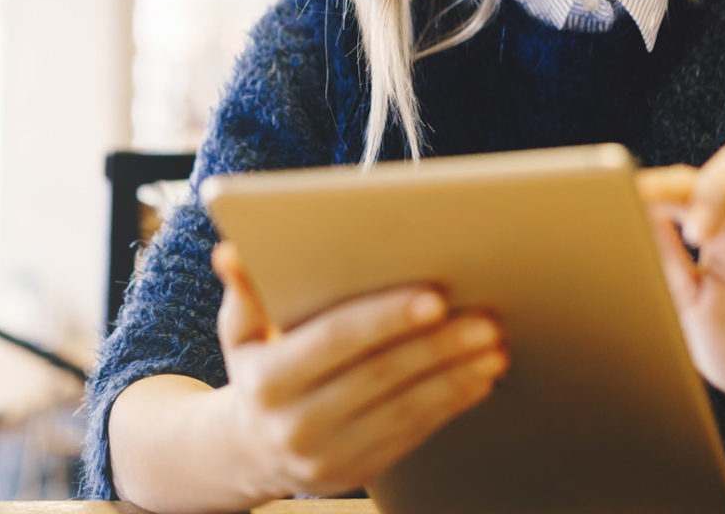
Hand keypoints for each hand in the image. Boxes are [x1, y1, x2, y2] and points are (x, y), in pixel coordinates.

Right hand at [209, 242, 507, 500]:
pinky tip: (480, 377)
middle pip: (381, 375)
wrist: (249, 451)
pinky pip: (416, 434)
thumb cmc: (256, 371)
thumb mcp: (239, 331)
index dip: (386, 318)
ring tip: (493, 344)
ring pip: (407, 409)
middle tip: (484, 317)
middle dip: (438, 345)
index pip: (336, 341)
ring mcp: (330, 456)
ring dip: (457, 375)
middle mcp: (297, 424)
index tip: (434, 297)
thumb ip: (245, 290)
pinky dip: (453, 403)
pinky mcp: (361, 472)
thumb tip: (231, 252)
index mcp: (268, 380)